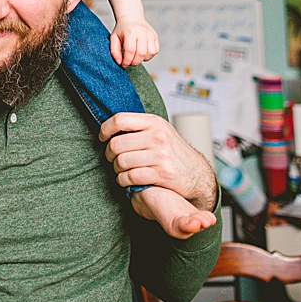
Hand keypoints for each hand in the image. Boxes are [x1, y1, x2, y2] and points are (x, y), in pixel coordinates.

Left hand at [99, 112, 217, 210]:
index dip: (105, 129)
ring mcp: (160, 155)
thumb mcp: (161, 131)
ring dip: (117, 170)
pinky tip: (127, 181)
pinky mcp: (161, 173)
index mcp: (155, 122)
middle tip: (113, 159)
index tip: (103, 138)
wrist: (197, 174)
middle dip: (109, 155)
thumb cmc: (175, 153)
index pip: (120, 119)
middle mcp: (158, 136)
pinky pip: (130, 177)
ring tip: (122, 171)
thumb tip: (111, 127)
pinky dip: (124, 182)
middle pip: (116, 144)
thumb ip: (140, 127)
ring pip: (121, 162)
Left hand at [110, 17, 158, 66]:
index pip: (130, 51)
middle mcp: (142, 32)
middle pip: (141, 53)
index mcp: (130, 32)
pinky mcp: (155, 37)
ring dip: (143, 59)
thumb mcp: (113, 38)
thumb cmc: (122, 30)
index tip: (124, 64)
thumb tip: (120, 62)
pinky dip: (149, 55)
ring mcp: (150, 34)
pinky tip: (142, 53)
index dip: (127, 61)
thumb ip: (114, 51)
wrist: (132, 18)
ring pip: (150, 53)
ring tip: (136, 57)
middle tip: (130, 63)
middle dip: (135, 62)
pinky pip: (155, 51)